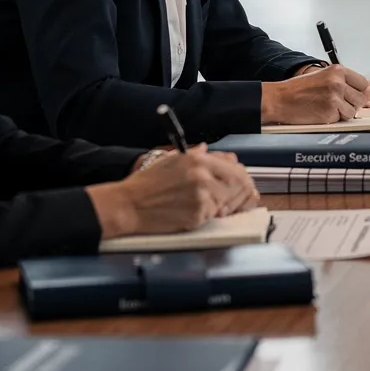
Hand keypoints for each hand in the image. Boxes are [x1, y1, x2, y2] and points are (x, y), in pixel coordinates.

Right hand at [87, 148, 257, 237]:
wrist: (128, 204)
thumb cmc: (147, 184)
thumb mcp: (172, 161)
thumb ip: (197, 157)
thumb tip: (215, 153)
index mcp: (198, 159)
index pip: (236, 168)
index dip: (241, 180)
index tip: (241, 188)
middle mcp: (202, 175)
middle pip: (238, 185)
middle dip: (237, 195)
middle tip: (231, 203)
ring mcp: (201, 195)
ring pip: (227, 202)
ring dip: (219, 207)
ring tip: (202, 207)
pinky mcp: (197, 214)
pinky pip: (212, 217)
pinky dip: (206, 217)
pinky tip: (191, 214)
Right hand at [262, 64, 369, 123]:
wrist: (280, 99)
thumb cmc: (298, 89)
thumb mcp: (323, 76)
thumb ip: (342, 81)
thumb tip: (364, 92)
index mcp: (337, 71)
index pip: (363, 83)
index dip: (359, 92)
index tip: (352, 96)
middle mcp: (338, 82)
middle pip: (361, 98)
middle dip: (352, 103)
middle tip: (338, 104)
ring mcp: (335, 97)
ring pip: (353, 110)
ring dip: (344, 112)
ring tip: (329, 108)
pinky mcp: (330, 111)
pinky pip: (342, 119)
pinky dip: (335, 118)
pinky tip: (323, 113)